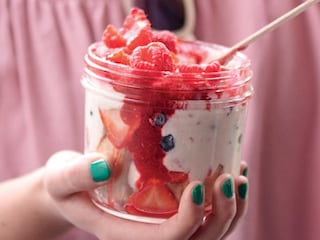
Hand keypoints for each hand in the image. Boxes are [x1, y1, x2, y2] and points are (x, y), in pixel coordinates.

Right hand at [44, 151, 247, 239]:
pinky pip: (208, 220)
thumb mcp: (61, 179)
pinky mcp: (169, 214)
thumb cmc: (67, 185)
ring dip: (232, 211)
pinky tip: (233, 174)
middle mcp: (150, 237)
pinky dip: (227, 204)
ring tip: (239, 176)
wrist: (73, 189)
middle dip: (222, 216)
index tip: (198, 185)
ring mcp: (163, 228)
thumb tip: (102, 166)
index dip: (190, 220)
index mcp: (126, 236)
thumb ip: (75, 174)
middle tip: (229, 178)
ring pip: (210, 235)